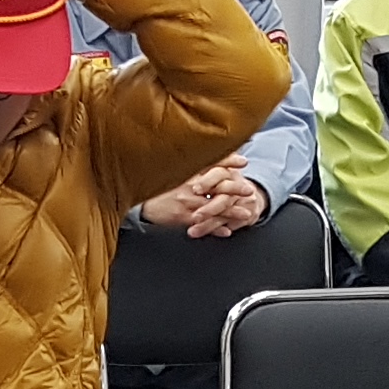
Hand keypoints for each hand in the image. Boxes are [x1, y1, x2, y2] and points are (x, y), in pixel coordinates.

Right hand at [141, 162, 266, 239]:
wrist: (139, 205)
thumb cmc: (158, 188)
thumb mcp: (173, 172)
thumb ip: (191, 166)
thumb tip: (210, 157)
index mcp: (187, 172)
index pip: (211, 163)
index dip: (228, 161)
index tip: (244, 162)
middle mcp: (188, 185)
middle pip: (216, 185)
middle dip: (235, 187)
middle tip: (249, 190)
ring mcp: (185, 201)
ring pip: (212, 206)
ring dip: (231, 211)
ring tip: (246, 214)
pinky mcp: (181, 217)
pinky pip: (202, 223)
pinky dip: (215, 228)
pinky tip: (227, 231)